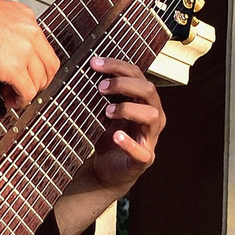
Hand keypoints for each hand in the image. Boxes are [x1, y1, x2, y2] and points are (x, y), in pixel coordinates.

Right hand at [0, 0, 60, 107]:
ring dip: (29, 91)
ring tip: (14, 95)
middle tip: (28, 86)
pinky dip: (21, 101)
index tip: (26, 67)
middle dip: (41, 79)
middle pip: (49, 63)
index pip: (41, 41)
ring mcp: (26, 50)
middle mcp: (30, 31)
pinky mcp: (17, 69)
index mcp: (22, 14)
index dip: (35, 59)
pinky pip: (28, 92)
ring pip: (40, 79)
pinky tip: (11, 101)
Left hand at [80, 56, 165, 190]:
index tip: (95, 64)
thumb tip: (82, 69)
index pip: (137, 75)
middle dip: (124, 84)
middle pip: (149, 90)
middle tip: (102, 87)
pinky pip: (142, 151)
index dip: (117, 66)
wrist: (106, 171)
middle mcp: (152, 116)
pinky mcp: (143, 159)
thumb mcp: (104, 110)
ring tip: (107, 111)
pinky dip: (129, 143)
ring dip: (128, 109)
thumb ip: (102, 93)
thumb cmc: (107, 138)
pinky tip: (116, 136)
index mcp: (143, 101)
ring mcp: (150, 138)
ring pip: (152, 115)